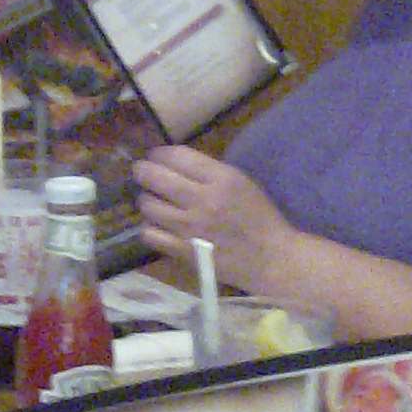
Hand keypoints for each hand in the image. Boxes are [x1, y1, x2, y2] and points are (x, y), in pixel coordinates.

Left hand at [133, 145, 291, 289]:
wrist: (270, 258)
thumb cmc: (260, 218)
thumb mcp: (241, 183)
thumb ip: (210, 172)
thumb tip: (176, 165)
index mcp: (221, 179)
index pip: (177, 156)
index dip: (159, 153)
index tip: (155, 156)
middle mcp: (202, 199)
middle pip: (155, 177)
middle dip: (142, 170)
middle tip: (141, 172)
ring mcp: (189, 227)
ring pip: (148, 205)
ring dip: (146, 199)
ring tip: (152, 200)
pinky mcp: (183, 250)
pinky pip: (150, 234)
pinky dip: (149, 227)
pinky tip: (157, 226)